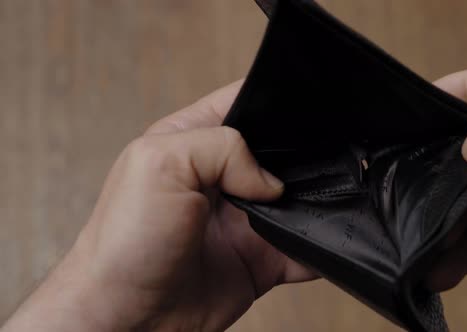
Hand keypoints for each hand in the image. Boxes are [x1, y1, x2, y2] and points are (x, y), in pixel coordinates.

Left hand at [2, 80, 313, 331]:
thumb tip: (270, 179)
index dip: (275, 101)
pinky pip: (301, 248)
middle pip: (278, 151)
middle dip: (305, 151)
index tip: (307, 105)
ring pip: (296, 198)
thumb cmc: (123, 243)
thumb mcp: (159, 166)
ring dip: (318, 198)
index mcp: (194, 142)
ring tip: (340, 192)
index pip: (242, 103)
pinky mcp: (259, 259)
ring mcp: (243, 219)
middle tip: (332, 153)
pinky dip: (319, 245)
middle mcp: (222, 178)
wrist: (127, 319)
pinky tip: (333, 238)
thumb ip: (220, 149)